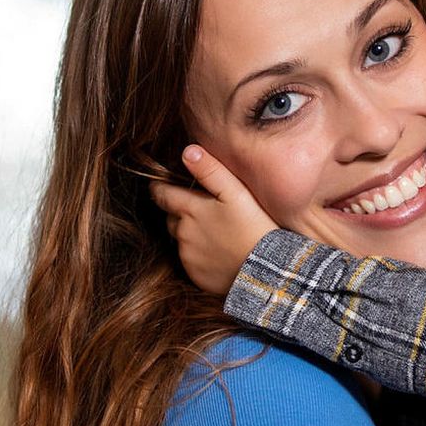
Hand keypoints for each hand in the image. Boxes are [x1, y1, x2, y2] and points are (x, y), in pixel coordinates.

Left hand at [149, 145, 277, 295]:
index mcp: (189, 210)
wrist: (266, 269)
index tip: (162, 186)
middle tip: (200, 211)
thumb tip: (188, 151)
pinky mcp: (195, 274)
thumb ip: (211, 170)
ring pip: (180, 239)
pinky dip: (199, 255)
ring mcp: (187, 256)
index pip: (161, 194)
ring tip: (215, 233)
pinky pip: (190, 260)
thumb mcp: (236, 192)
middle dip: (179, 212)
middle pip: (171, 217)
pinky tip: (219, 252)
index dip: (160, 188)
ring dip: (190, 234)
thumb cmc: (255, 226)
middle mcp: (183, 233)